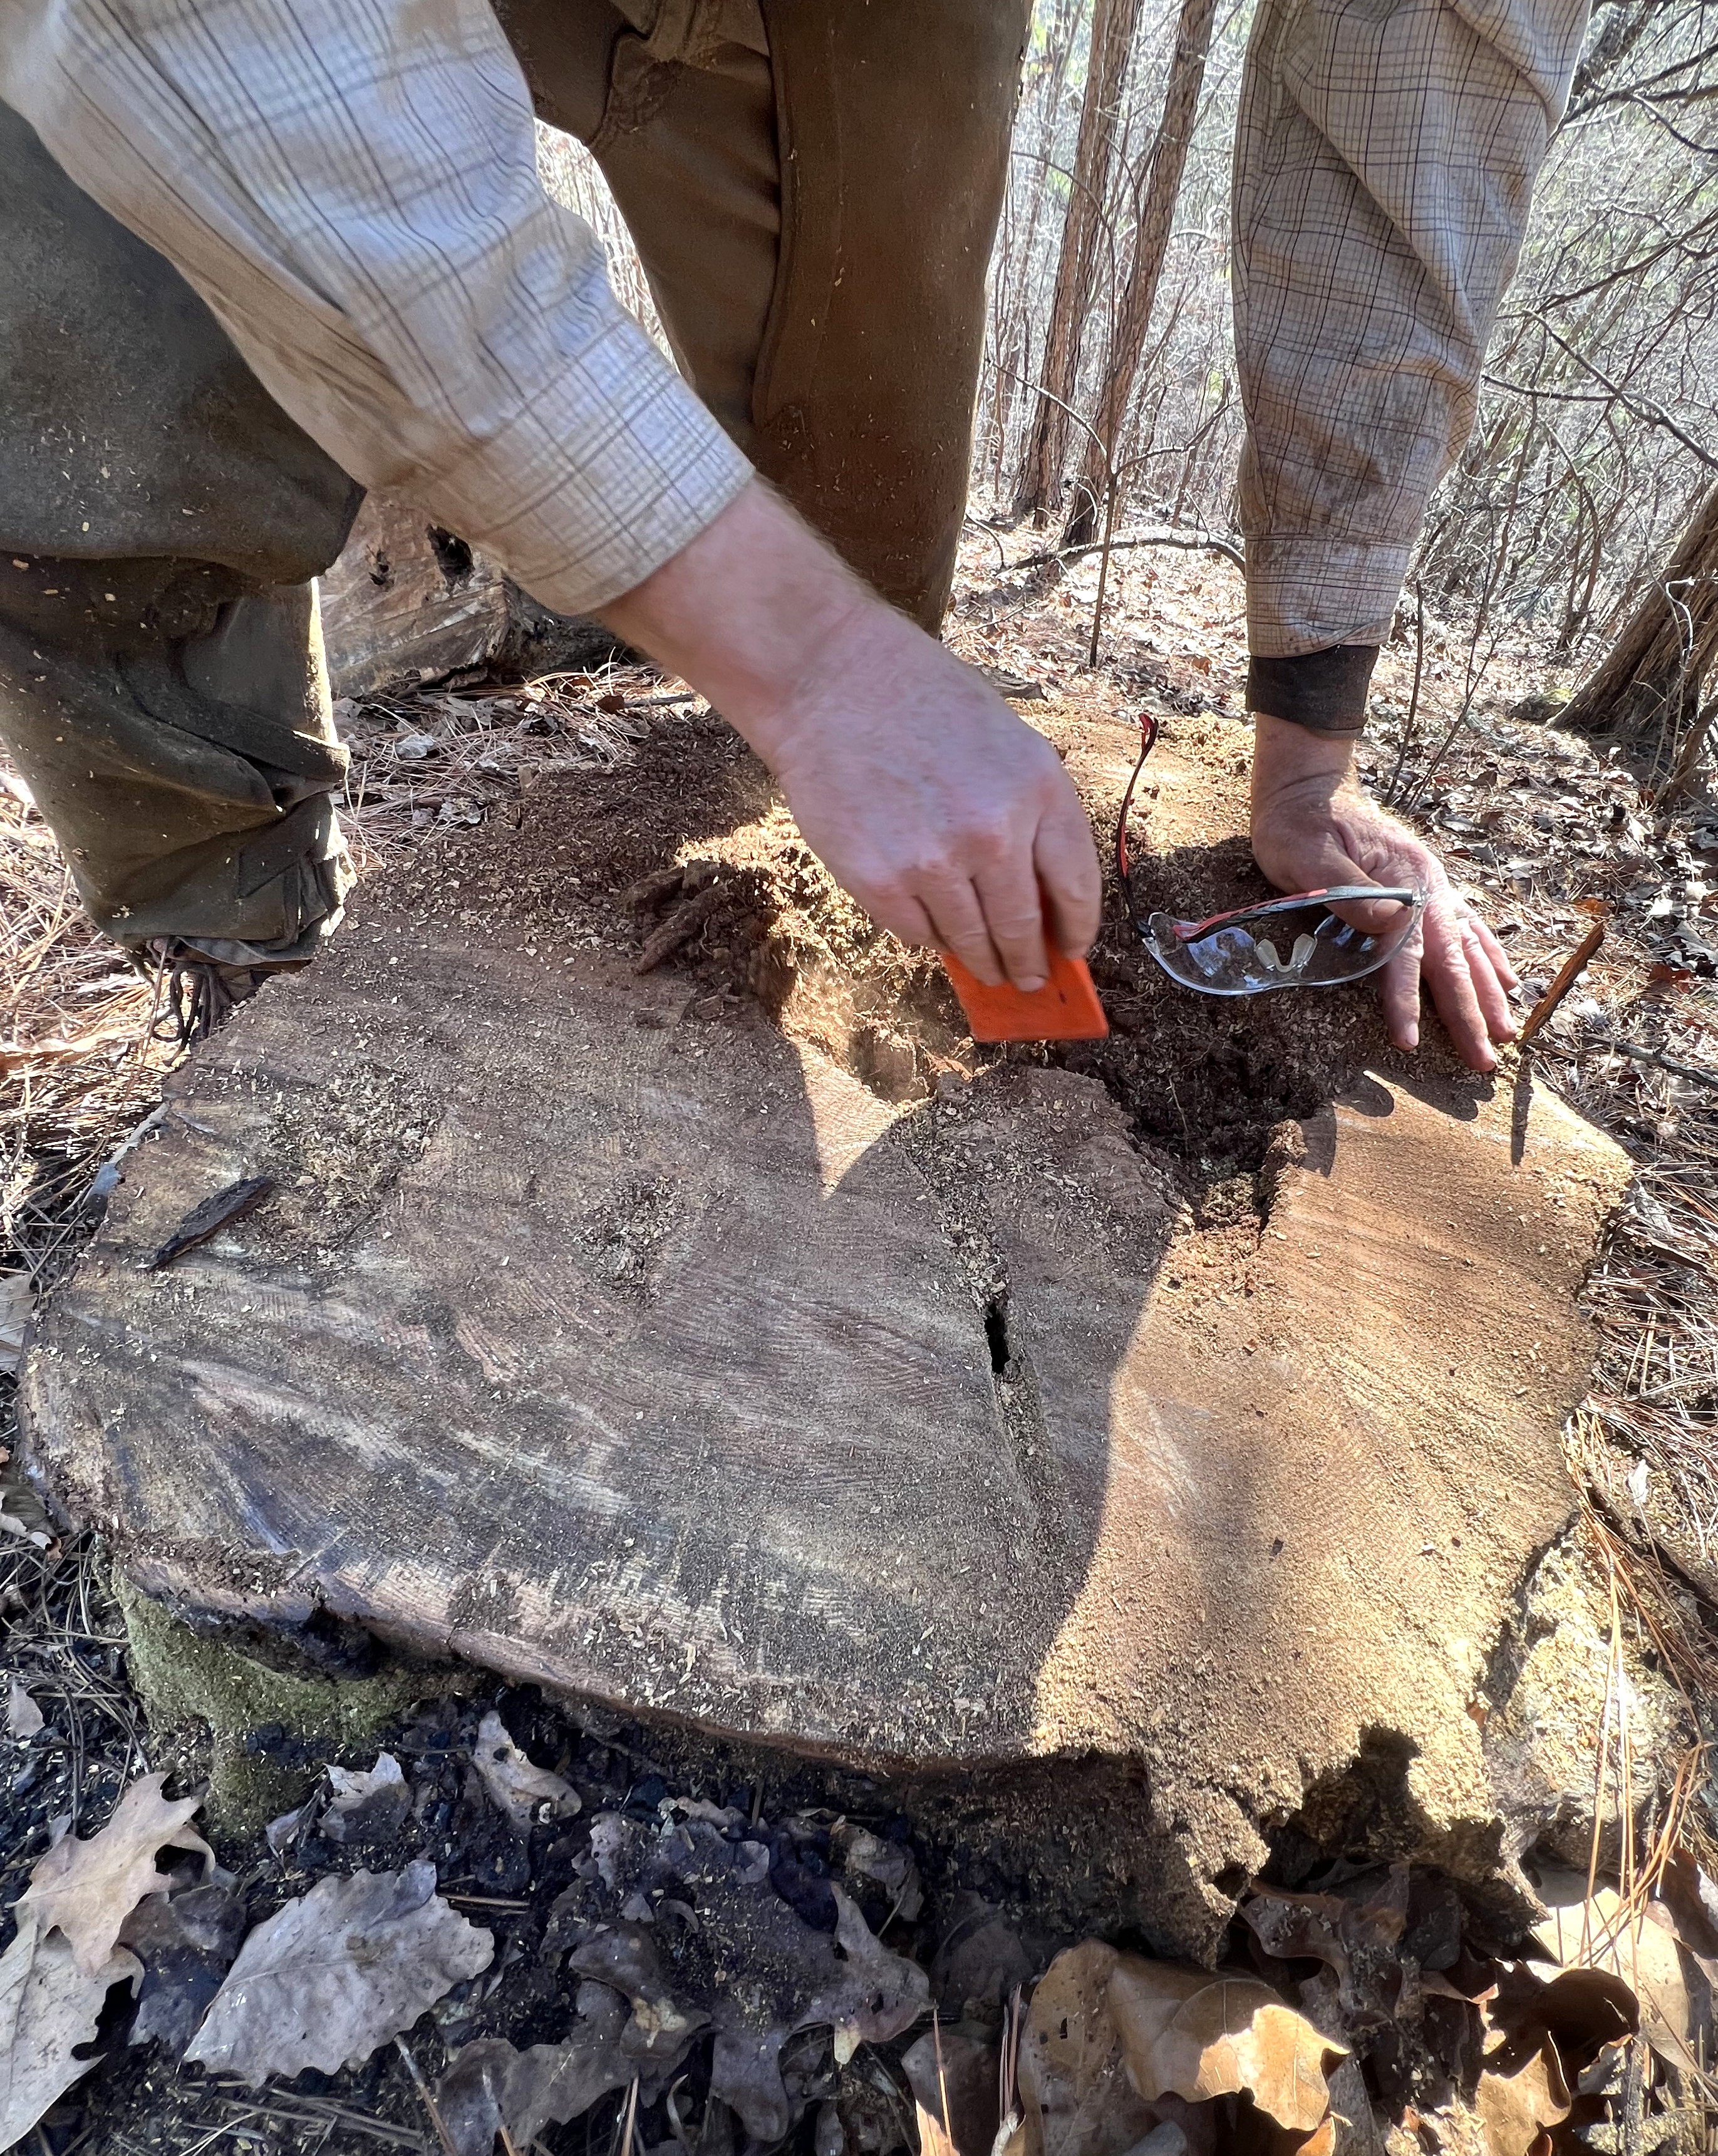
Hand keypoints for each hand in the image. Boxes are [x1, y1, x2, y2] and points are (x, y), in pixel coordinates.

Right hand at [603, 482, 1101, 988]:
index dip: (1077, 930)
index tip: (1072, 950)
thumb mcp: (1008, 742)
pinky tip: (930, 924)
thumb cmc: (923, 701)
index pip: (1076, 887)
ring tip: (984, 967)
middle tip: (1027, 977)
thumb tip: (1042, 895)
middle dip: (1028, 962)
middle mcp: (993, 832)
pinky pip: (917, 933)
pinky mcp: (880, 880)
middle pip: (1023, 927)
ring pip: (970, 940)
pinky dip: (928, 935)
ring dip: (981, 961)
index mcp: (1038, 790)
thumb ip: (1031, 813)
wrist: (831, 680)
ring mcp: (934, 862)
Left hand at [1250, 714, 1517, 1070]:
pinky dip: (1490, 956)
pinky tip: (1507, 982)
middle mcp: (1426, 887)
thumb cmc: (1297, 824)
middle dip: (1470, 1014)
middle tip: (1484, 1063)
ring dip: (1489, 993)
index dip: (1407, 1001)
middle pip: (1452, 960)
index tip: (1410, 1043)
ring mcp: (1432, 886)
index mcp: (1398, 883)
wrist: (1308, 786)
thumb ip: (1344, 889)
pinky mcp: (1427, 887)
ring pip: (1470, 947)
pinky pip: (1470, 927)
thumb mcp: (1302, 853)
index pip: (1404, 954)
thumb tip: (1389, 924)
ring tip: (1509, 1034)